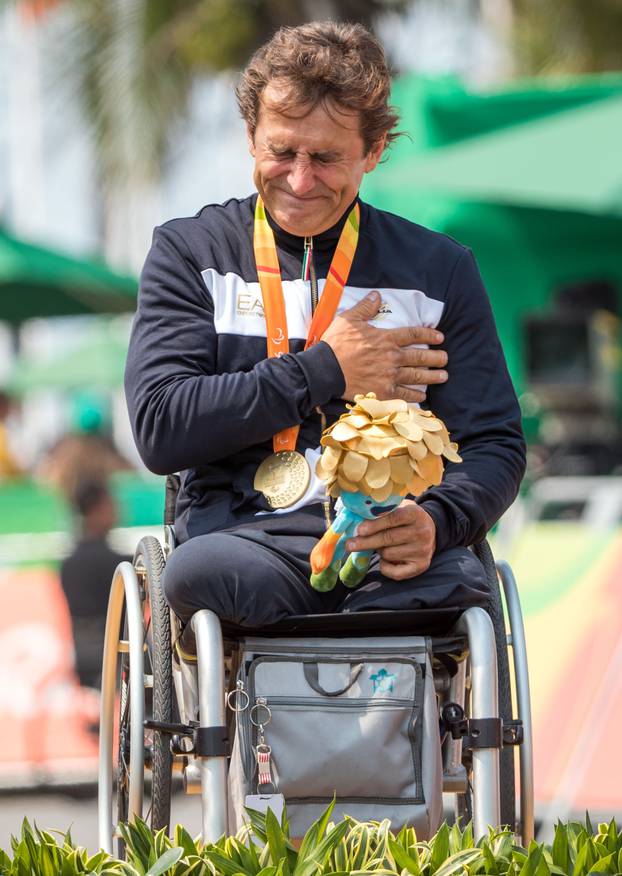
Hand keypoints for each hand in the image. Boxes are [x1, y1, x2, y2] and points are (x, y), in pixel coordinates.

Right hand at [321, 291, 447, 402]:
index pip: (413, 334)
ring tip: (443, 376)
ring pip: (416, 376)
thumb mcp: (349, 319)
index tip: (440, 337)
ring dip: (432, 376)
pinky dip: (415, 396)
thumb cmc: (336, 344)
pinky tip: (423, 397)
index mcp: (386, 339)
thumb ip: (365, 307)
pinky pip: (404, 395)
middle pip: (420, 356)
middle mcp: (392, 357)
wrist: (326, 370)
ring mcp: (389, 376)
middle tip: (445, 359)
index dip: (429, 334)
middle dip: (436, 358)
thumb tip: (377, 295)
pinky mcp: (383, 392)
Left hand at [346, 499, 435, 580]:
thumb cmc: (407, 518)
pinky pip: (396, 572)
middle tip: (350, 544)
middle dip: (366, 542)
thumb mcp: (399, 508)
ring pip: (388, 554)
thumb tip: (356, 519)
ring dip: (379, 551)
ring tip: (381, 545)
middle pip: (388, 538)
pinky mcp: (421, 565)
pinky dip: (386, 567)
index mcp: (415, 514)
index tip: (359, 530)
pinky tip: (386, 559)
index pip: (393, 519)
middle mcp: (422, 532)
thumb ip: (382, 512)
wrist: (432, 530)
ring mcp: (422, 550)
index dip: (374, 524)